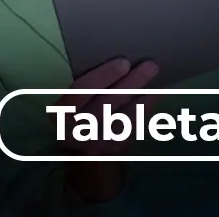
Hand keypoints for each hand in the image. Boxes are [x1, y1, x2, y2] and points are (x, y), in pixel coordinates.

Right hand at [53, 58, 160, 202]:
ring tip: (157, 75)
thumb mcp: (68, 106)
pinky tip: (158, 93)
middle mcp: (76, 130)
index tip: (124, 62)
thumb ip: (82, 88)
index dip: (102, 77)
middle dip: (131, 83)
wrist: (81, 160)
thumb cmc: (76, 118)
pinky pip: (134, 127)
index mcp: (60, 113)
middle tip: (151, 65)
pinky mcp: (115, 151)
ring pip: (124, 116)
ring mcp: (97, 144)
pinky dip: (147, 108)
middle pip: (106, 103)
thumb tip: (113, 59)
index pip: (80, 93)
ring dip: (144, 94)